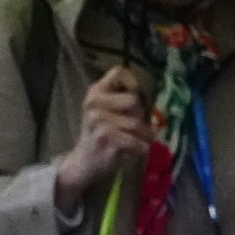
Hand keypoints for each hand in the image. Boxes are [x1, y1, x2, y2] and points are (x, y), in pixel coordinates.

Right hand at [55, 66, 150, 214]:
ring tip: (141, 141)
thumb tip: (150, 97)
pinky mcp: (105, 138)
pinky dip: (142, 148)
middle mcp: (93, 103)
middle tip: (138, 127)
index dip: (133, 83)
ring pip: (137, 123)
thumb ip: (122, 99)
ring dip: (145, 135)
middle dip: (141, 115)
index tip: (137, 97)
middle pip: (134, 100)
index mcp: (95, 92)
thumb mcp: (106, 111)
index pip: (119, 71)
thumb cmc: (102, 134)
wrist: (84, 162)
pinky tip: (137, 151)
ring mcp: (98, 120)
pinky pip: (136, 141)